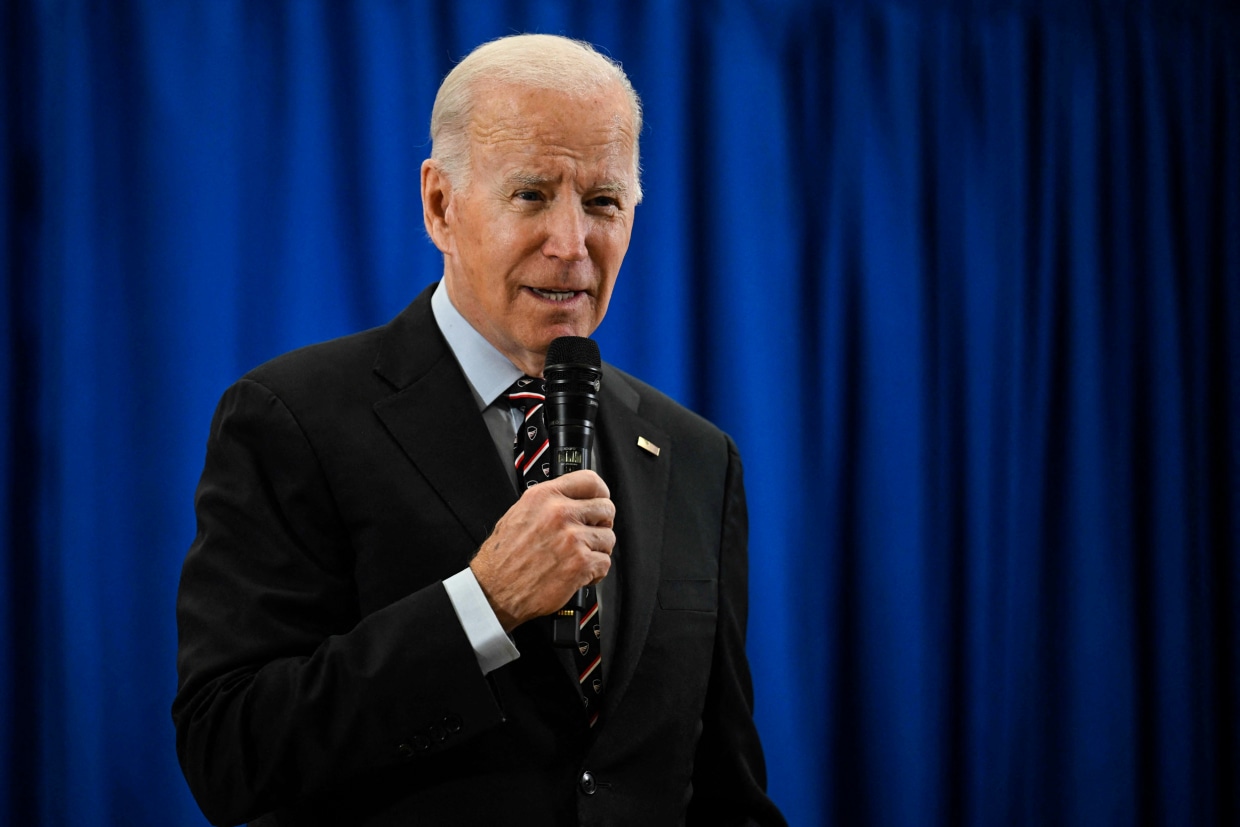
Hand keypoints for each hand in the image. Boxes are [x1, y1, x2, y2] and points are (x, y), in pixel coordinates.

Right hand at [470, 470, 614, 630]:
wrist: (494, 591)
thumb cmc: (502, 558)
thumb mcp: (518, 514)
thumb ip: (548, 503)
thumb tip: (573, 500)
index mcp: (544, 496)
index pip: (589, 480)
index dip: (600, 493)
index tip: (600, 501)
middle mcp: (560, 513)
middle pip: (606, 509)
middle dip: (601, 524)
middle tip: (590, 535)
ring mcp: (572, 538)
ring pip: (608, 538)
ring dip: (598, 550)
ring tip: (578, 557)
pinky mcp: (580, 563)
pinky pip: (605, 562)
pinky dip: (595, 572)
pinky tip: (579, 573)